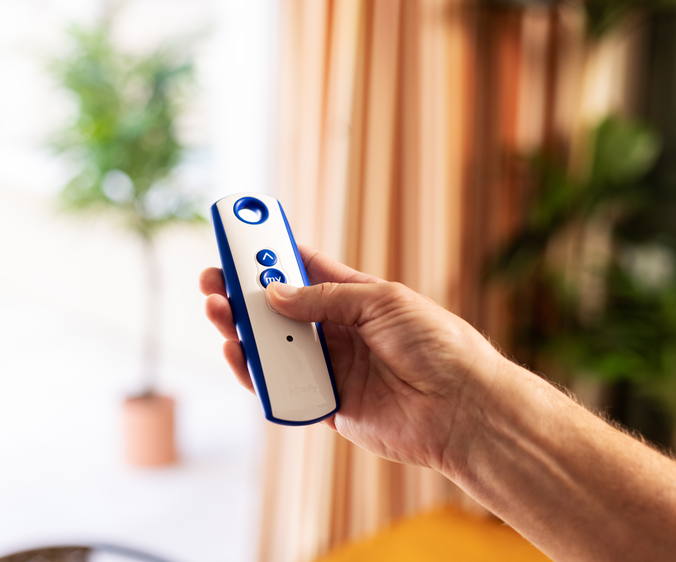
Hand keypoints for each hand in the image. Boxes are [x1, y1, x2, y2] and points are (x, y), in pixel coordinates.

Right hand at [199, 246, 501, 473]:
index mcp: (357, 298)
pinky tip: (239, 353)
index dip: (273, 256)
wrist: (462, 407)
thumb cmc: (438, 344)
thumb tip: (275, 293)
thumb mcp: (383, 301)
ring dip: (243, 331)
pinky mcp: (328, 405)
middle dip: (245, 295)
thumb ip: (327, 298)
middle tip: (213, 280)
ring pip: (275, 349)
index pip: (306, 271)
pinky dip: (257, 374)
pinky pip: (283, 389)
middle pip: (281, 311)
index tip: (240, 240)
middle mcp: (341, 332)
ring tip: (218, 312)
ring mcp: (334, 369)